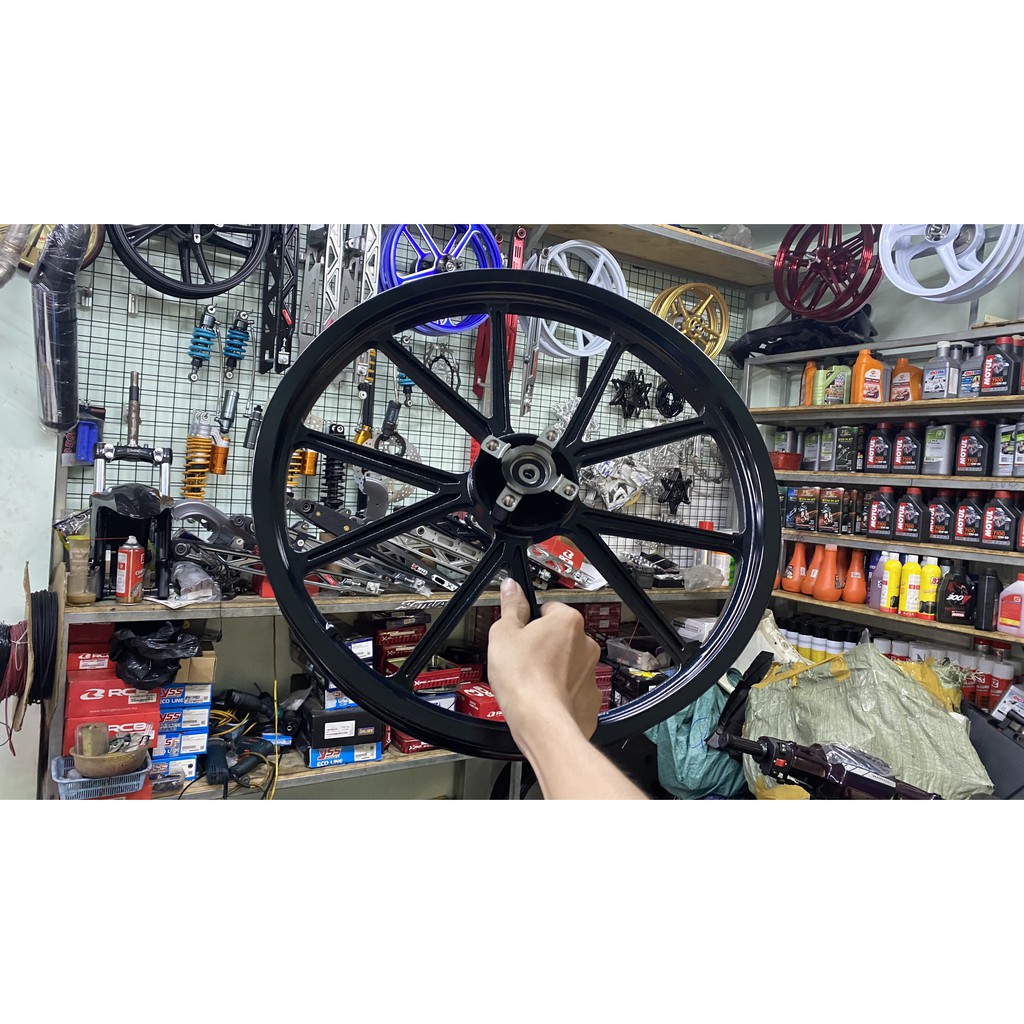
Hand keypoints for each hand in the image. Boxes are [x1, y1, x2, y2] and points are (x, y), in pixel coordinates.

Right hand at [487, 578, 602, 747]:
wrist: (541, 722)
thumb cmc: (523, 678)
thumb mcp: (503, 634)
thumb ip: (510, 607)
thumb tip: (511, 587)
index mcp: (567, 621)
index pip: (548, 608)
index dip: (529, 621)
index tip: (518, 632)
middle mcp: (585, 644)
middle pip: (560, 637)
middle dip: (542, 645)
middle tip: (520, 658)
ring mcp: (590, 672)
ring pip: (568, 664)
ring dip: (552, 669)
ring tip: (529, 681)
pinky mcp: (590, 698)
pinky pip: (574, 690)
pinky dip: (561, 693)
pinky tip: (542, 698)